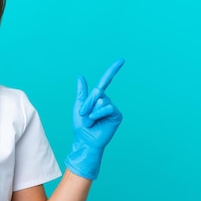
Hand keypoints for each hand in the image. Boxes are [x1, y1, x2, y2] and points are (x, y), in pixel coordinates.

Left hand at [65, 59, 123, 179]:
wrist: (85, 139)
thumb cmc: (80, 125)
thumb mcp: (78, 106)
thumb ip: (82, 92)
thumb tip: (81, 76)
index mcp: (97, 97)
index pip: (106, 80)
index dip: (113, 70)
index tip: (122, 60)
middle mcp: (106, 101)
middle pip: (98, 92)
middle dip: (87, 103)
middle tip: (83, 114)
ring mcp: (112, 108)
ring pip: (101, 100)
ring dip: (91, 110)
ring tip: (89, 120)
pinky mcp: (116, 115)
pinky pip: (107, 107)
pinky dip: (98, 113)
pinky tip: (95, 120)